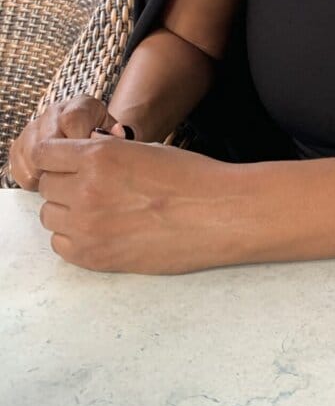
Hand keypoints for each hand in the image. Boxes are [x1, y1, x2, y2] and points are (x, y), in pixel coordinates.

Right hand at [8, 95, 120, 190]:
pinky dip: (30, 178)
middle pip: (47, 141)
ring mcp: (35, 126)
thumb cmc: (105, 140)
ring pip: (30, 154)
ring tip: (62, 180)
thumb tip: (117, 133)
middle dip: (60, 165)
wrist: (89, 135)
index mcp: (81, 106)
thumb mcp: (115, 135)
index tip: (86, 161)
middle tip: (73, 177)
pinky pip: (17, 164)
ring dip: (45, 173)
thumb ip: (117, 136)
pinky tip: (47, 180)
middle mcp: (55, 112)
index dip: (78, 144)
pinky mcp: (20, 143)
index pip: (72, 121)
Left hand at [35, 135, 233, 272]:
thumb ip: (105, 153)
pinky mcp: (95, 257)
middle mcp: (86, 190)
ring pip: (50, 216)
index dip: (57, 156)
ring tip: (99, 209)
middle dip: (64, 183)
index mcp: (99, 156)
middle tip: (91, 185)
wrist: (218, 214)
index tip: (66, 161)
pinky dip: (73, 237)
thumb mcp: (143, 149)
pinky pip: (61, 245)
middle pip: (46, 186)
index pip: (45, 153)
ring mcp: (88, 227)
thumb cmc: (189, 177)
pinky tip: (100, 229)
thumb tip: (80, 157)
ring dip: (67, 210)